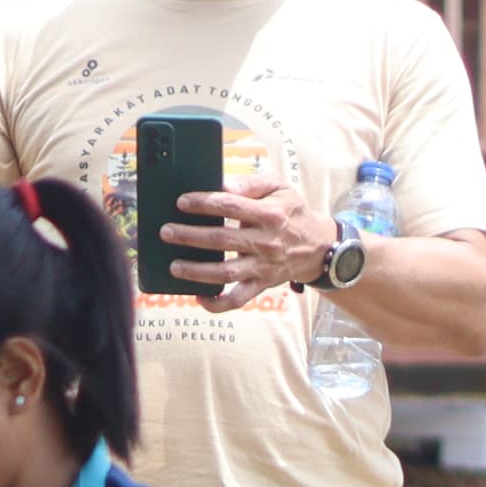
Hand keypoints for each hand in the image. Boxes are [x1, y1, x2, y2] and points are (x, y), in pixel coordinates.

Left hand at [166, 176, 333, 307]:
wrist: (319, 246)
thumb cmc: (291, 212)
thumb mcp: (280, 187)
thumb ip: (252, 182)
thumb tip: (223, 183)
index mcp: (270, 214)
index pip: (230, 206)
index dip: (204, 203)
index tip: (181, 202)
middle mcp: (266, 242)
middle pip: (222, 240)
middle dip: (190, 236)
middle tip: (166, 232)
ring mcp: (263, 267)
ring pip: (225, 273)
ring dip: (196, 271)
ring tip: (173, 266)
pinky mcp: (261, 285)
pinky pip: (238, 299)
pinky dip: (218, 304)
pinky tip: (198, 298)